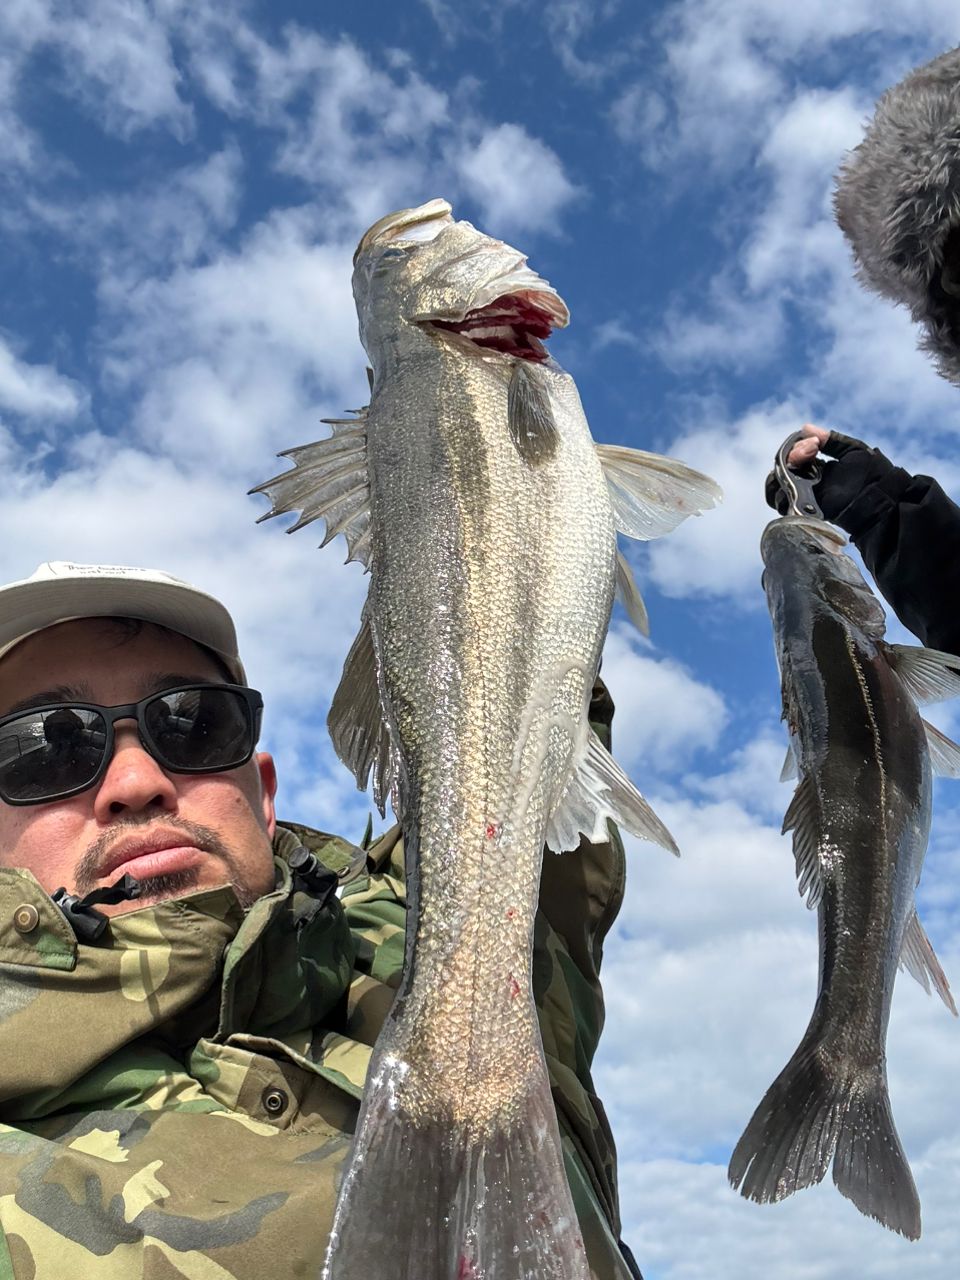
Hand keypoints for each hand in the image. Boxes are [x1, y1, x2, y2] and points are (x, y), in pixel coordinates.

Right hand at [766, 424, 892, 523]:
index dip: (796, 448)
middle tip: (808, 454)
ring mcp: (808, 497)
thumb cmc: (874, 474)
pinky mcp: (808, 511)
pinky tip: (798, 488)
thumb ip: (831, 440)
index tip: (814, 445)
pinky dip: (783, 497)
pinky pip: (784, 505)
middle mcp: (809, 481)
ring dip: (780, 478)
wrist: (883, 499)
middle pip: (780, 471)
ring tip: (798, 472)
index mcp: (818, 466)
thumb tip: (805, 428)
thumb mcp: (853, 450)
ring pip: (776, 488)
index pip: (793, 455)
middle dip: (787, 460)